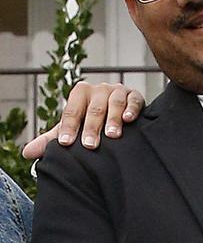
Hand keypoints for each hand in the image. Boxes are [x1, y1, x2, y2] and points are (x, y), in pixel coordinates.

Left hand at [22, 82, 144, 158]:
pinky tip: (129, 120)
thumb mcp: (71, 129)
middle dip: (92, 127)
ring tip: (112, 136)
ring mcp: (118, 91)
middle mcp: (100, 89)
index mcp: (81, 93)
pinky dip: (132, 109)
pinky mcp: (135, 95)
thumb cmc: (90, 121)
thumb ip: (51, 140)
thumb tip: (26, 153)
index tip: (66, 143)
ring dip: (113, 119)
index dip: (69, 127)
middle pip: (95, 108)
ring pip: (115, 103)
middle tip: (90, 145)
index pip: (72, 110)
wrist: (116, 115)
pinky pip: (134, 100)